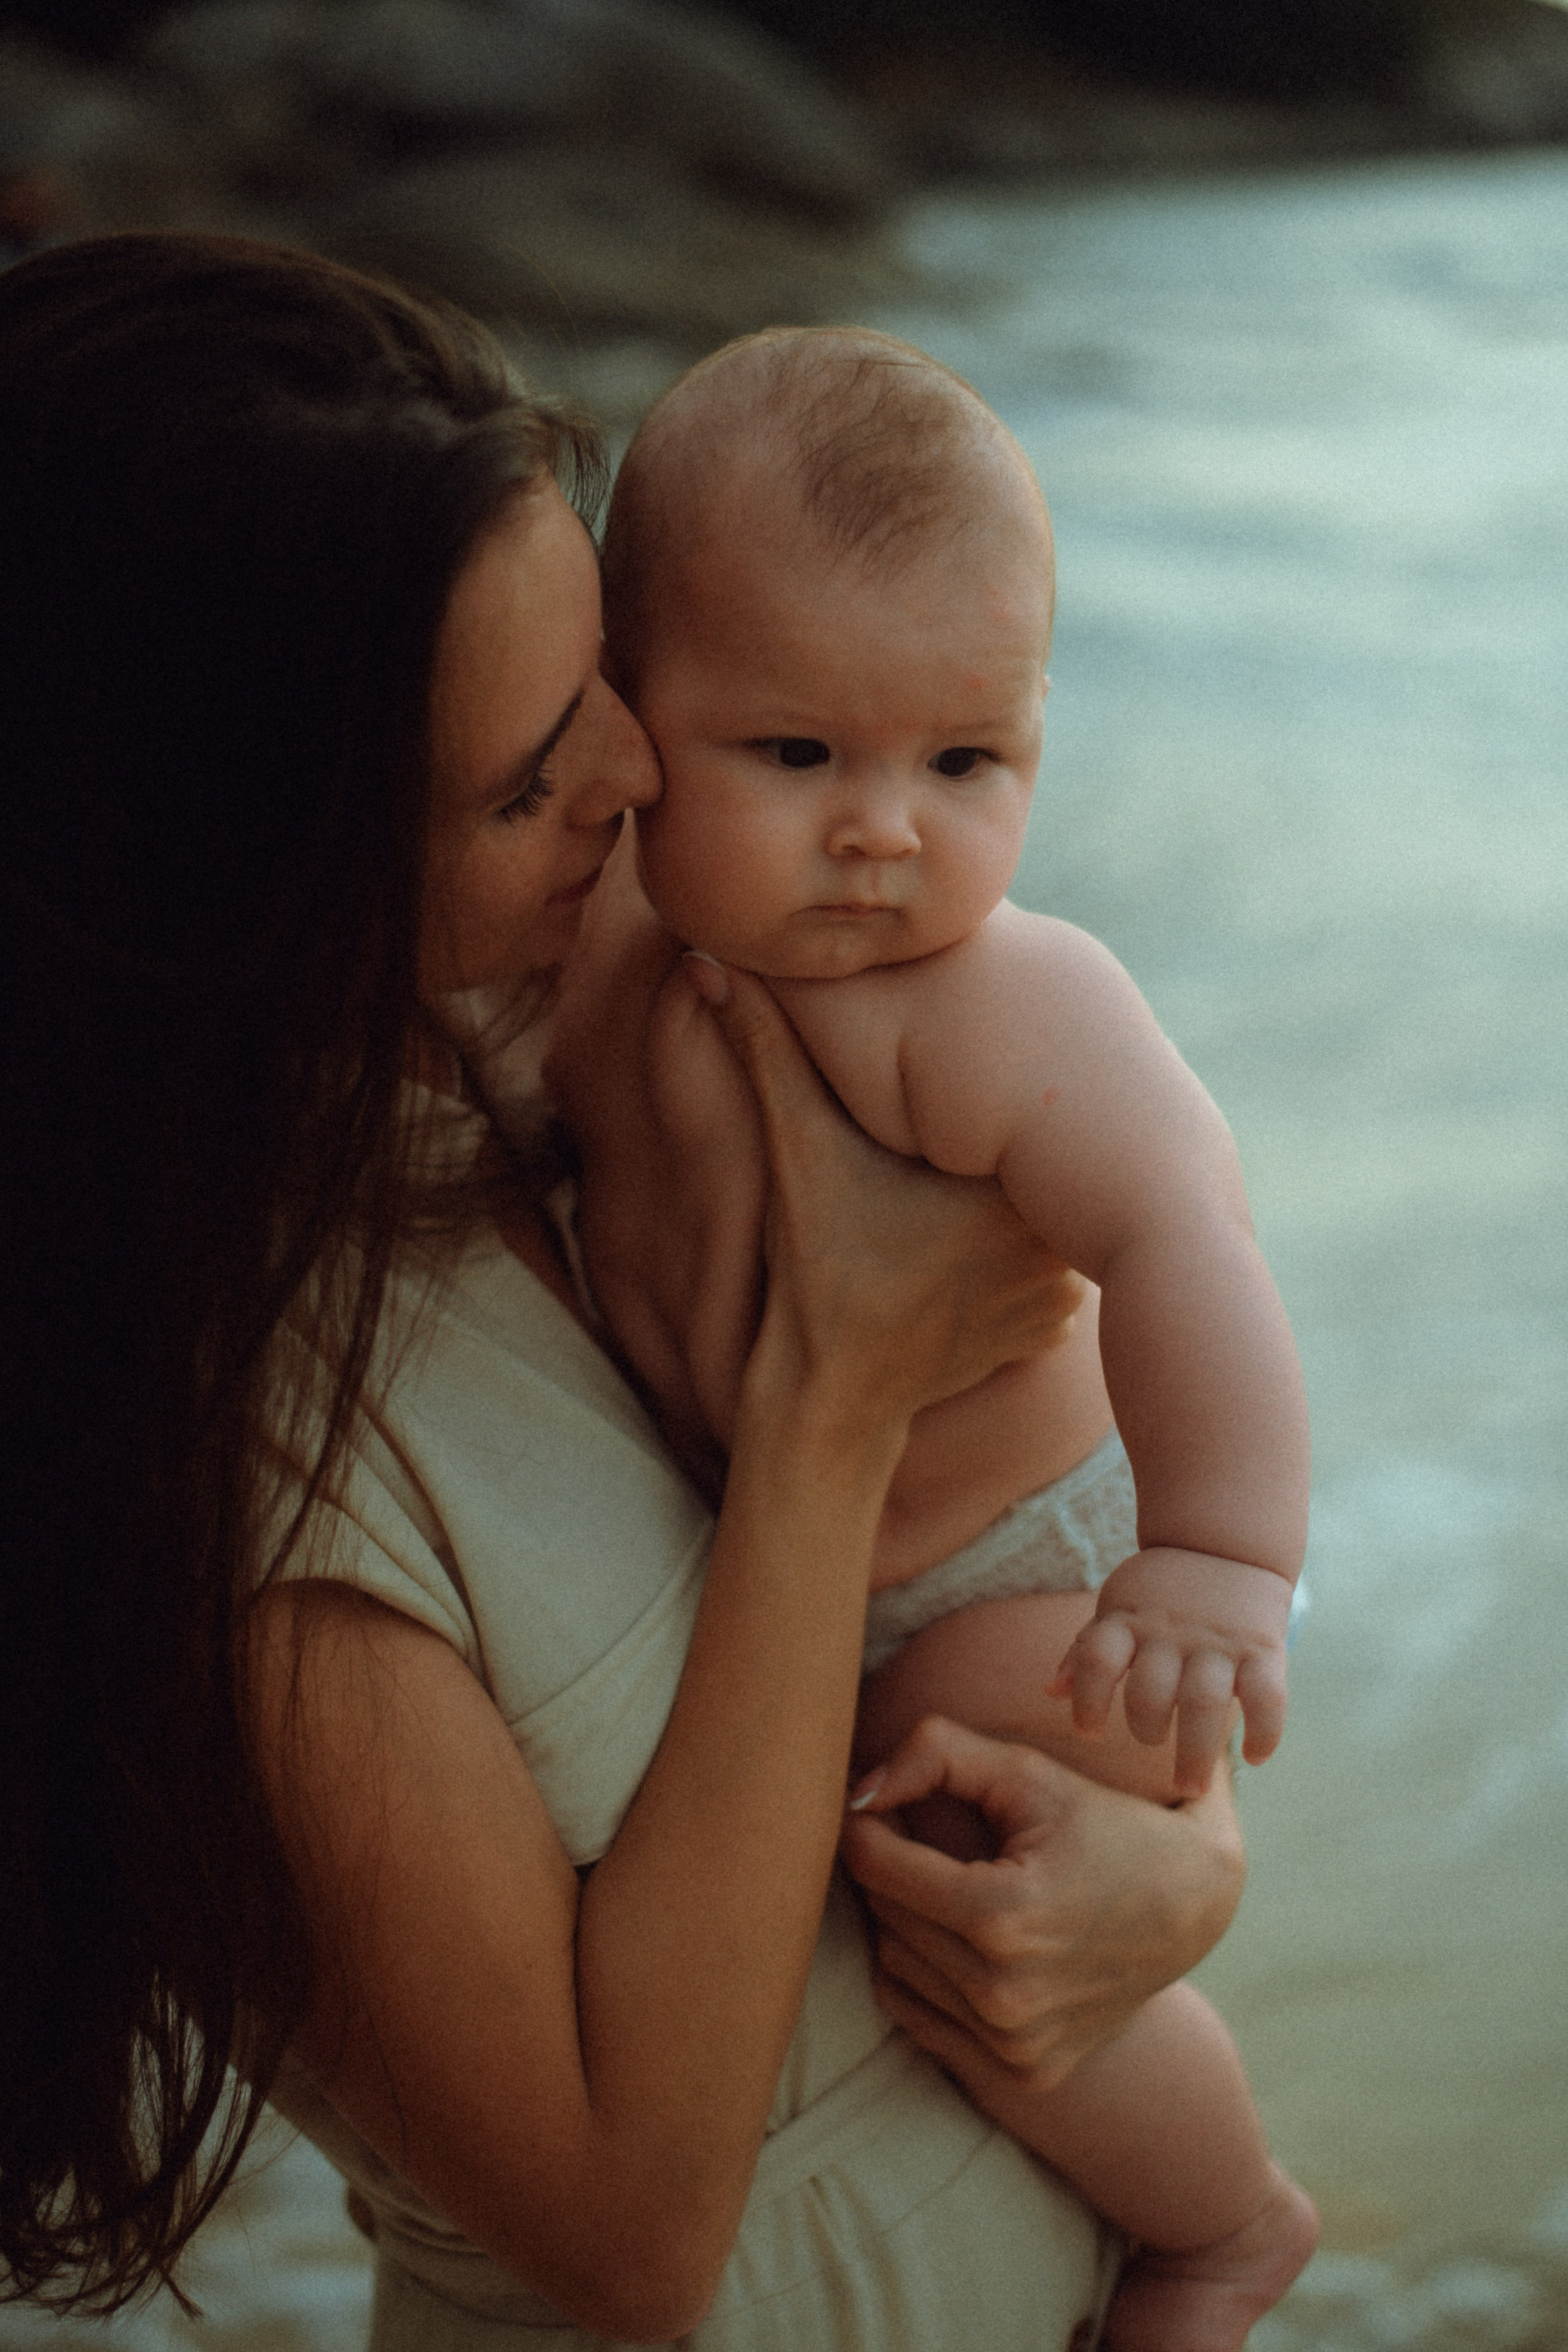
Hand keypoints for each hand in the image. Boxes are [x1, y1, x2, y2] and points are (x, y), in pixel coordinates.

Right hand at [683, 958, 1081, 1439]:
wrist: (831, 1395)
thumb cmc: (816, 1268)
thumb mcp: (794, 1152)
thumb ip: (766, 1053)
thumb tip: (710, 963)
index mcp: (1010, 1185)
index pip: (1032, 1107)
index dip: (996, 1091)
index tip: (970, 1086)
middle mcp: (1055, 1242)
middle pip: (1045, 1158)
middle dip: (1008, 1142)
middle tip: (963, 1137)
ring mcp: (1060, 1293)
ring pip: (1050, 1210)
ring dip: (1021, 1200)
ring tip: (972, 1191)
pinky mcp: (1050, 1330)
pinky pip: (1051, 1264)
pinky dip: (1020, 1255)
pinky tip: (974, 1249)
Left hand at [839, 1715, 1244, 2101]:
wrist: (1196, 1907)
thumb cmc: (1108, 1825)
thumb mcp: (1031, 1773)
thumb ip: (937, 1755)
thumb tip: (859, 1788)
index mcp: (1004, 1917)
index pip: (876, 1865)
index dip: (862, 1822)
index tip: (874, 1799)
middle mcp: (1005, 1994)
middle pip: (883, 1915)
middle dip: (882, 1866)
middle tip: (903, 1829)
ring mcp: (1014, 2044)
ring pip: (895, 1967)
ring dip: (899, 1919)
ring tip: (935, 1879)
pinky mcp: (1022, 2072)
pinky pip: (921, 2019)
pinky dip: (920, 1974)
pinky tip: (952, 1934)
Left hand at [1047, 1547, 1292, 1794]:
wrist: (1226, 1544)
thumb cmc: (1160, 1589)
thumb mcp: (1118, 1606)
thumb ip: (1087, 1648)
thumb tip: (1051, 1692)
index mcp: (1129, 1620)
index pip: (1096, 1658)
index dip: (1087, 1698)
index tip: (1089, 1731)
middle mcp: (1171, 1634)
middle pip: (1150, 1692)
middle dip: (1145, 1730)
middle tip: (1150, 1746)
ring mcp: (1218, 1643)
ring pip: (1204, 1703)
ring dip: (1195, 1751)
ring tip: (1189, 1784)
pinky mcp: (1262, 1650)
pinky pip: (1267, 1696)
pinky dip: (1264, 1731)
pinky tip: (1255, 1756)